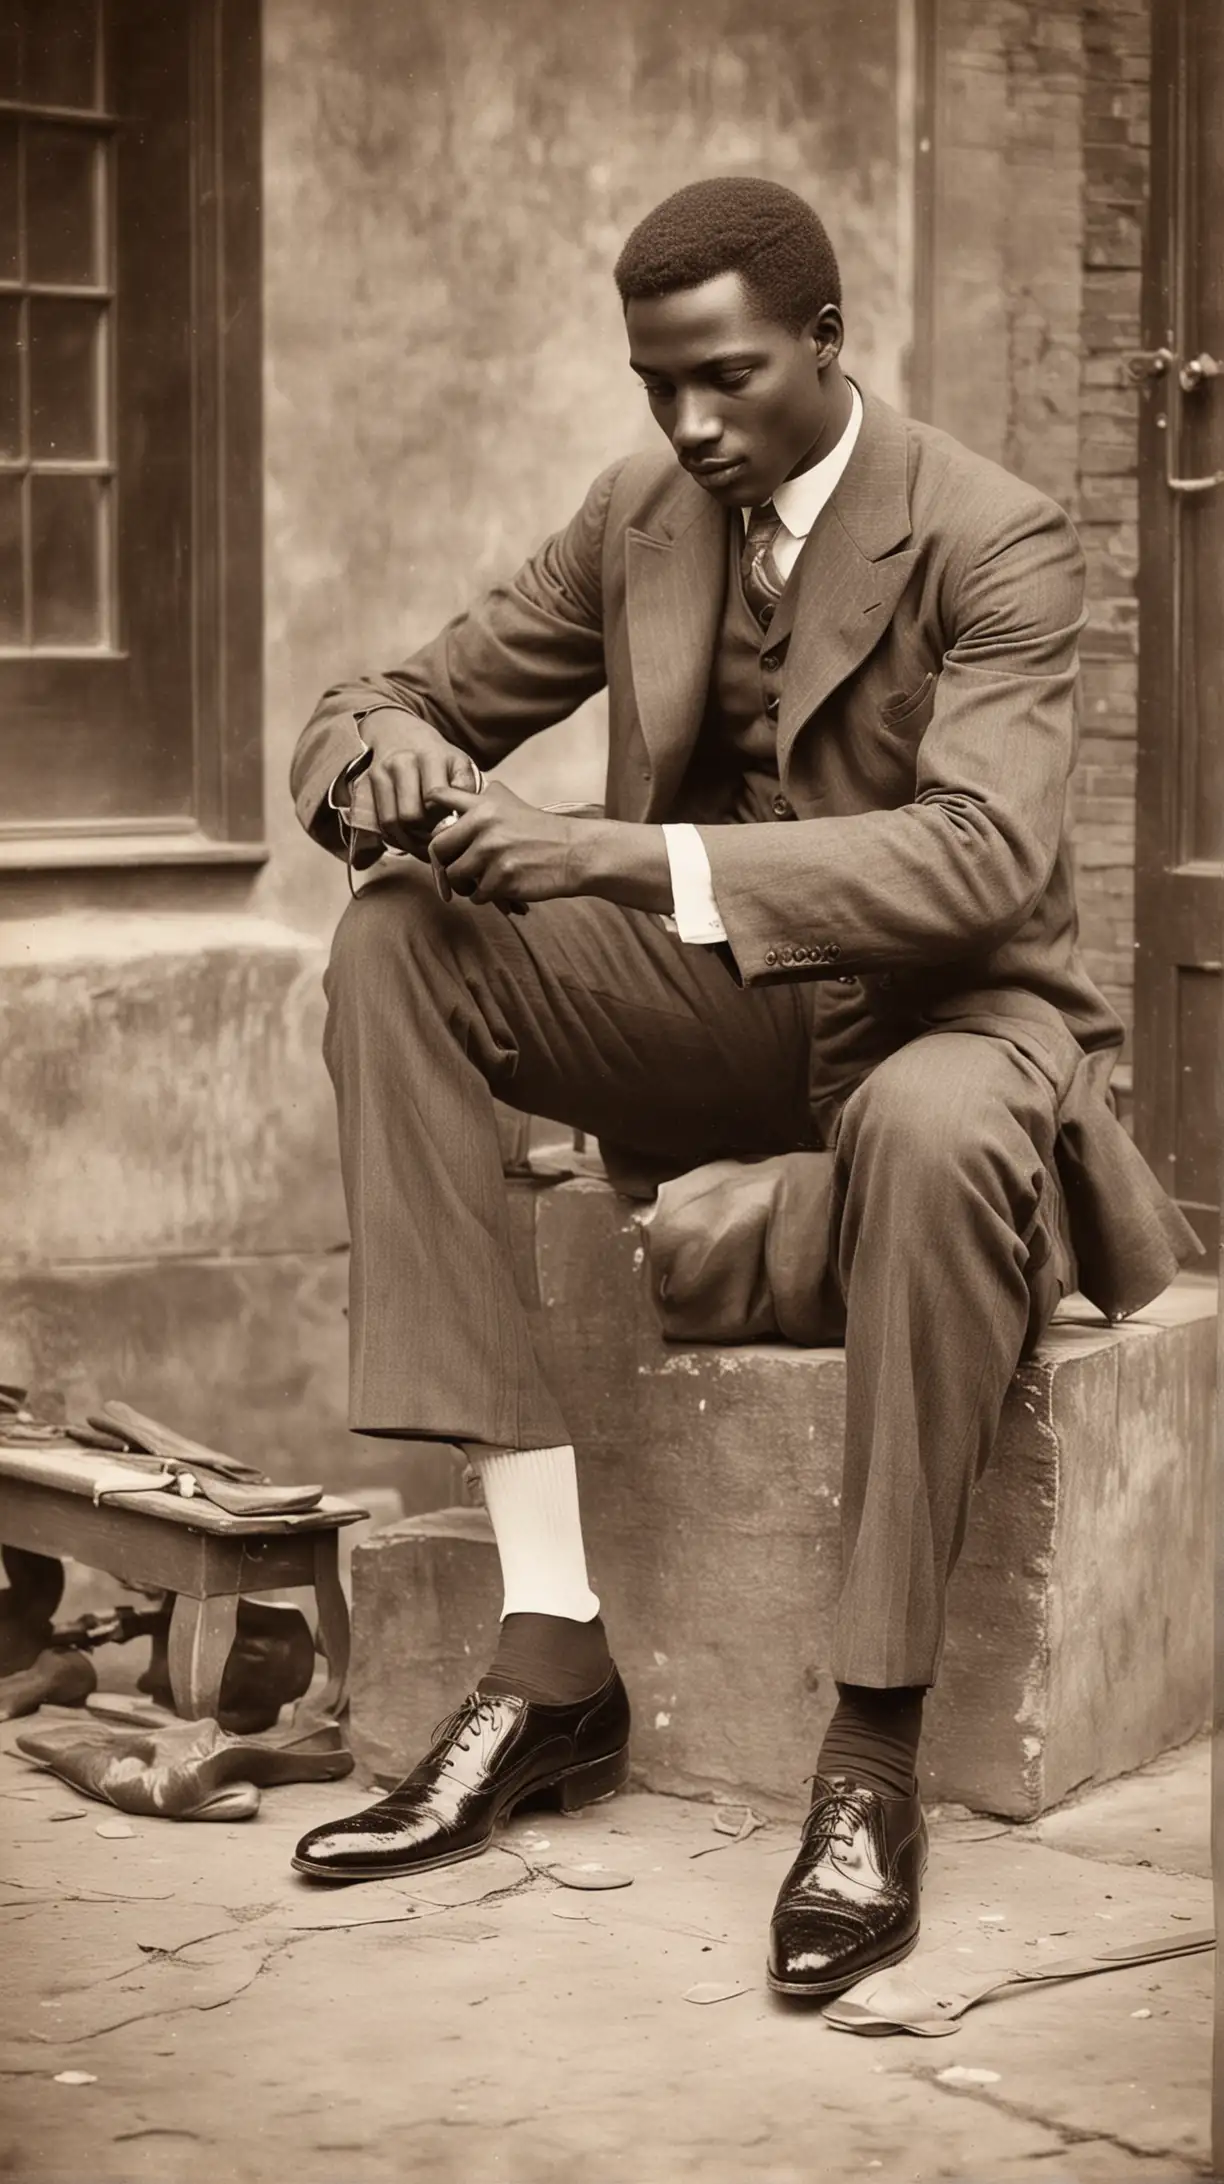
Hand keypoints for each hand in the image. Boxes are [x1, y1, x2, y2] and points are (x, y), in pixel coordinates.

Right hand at [347, 708, 482, 855]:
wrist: (397, 729)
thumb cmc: (436, 756)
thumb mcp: (458, 763)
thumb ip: (465, 788)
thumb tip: (462, 822)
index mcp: (434, 755)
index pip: (438, 799)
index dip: (447, 820)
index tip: (456, 829)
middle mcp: (406, 760)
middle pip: (414, 815)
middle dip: (427, 832)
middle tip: (438, 839)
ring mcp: (385, 770)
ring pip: (395, 821)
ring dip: (410, 839)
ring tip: (423, 843)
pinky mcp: (371, 781)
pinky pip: (381, 821)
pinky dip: (395, 837)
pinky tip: (407, 838)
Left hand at [428, 782, 580, 905]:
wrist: (576, 853)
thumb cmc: (541, 831)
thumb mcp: (510, 804)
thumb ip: (480, 800)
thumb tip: (442, 798)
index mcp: (484, 805)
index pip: (439, 797)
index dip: (429, 808)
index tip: (430, 820)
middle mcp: (484, 825)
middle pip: (437, 849)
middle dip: (444, 863)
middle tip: (456, 871)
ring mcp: (492, 853)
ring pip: (456, 877)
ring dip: (466, 884)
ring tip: (485, 880)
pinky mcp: (502, 878)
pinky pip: (477, 895)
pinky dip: (487, 896)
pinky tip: (503, 888)